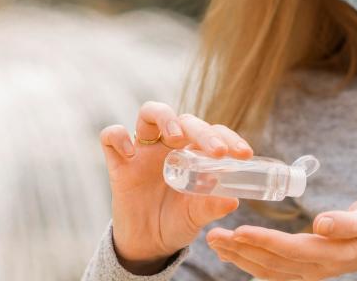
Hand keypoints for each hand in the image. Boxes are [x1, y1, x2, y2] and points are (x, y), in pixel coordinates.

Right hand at [99, 101, 253, 273]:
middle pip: (185, 120)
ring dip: (165, 118)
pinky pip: (111, 137)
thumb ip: (211, 207)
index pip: (214, 131)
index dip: (229, 137)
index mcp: (195, 151)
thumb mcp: (197, 216)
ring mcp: (144, 150)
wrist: (148, 244)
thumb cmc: (178, 221)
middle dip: (203, 131)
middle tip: (218, 152)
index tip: (244, 155)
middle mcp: (171, 144)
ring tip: (175, 138)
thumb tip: (233, 200)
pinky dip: (119, 137)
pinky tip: (131, 153)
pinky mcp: (119, 163)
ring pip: (149, 113)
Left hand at [205, 197, 356, 280]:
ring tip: (216, 243)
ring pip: (268, 269)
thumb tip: (320, 223)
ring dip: (240, 257)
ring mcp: (310, 273)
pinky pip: (273, 271)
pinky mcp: (305, 270)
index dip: (264, 242)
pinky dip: (250, 262)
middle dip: (241, 250)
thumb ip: (348, 221)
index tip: (239, 231)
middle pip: (272, 262)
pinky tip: (234, 253)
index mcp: (332, 254)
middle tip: (213, 236)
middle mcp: (317, 268)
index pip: (291, 249)